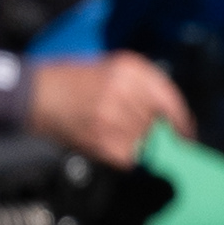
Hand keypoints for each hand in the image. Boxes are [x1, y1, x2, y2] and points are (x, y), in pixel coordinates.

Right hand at [25, 51, 187, 169]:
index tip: (186, 134)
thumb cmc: (73, 80)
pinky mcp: (106, 142)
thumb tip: (170, 113)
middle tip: (122, 119)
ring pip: (145, 140)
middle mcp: (126, 91)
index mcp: (131, 70)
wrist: (37, 94)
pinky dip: (121, 154)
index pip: (170, 101)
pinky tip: (102, 138)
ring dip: (132, 139)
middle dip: (146, 126)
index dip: (182, 122)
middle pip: (157, 123)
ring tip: (107, 125)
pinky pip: (130, 157)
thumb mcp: (113, 67)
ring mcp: (116, 118)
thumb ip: (143, 85)